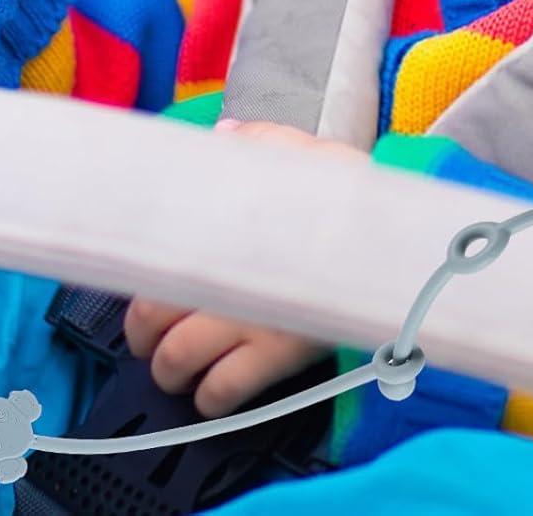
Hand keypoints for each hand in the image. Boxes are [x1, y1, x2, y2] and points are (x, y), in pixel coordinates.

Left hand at [124, 121, 366, 416]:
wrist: (394, 239)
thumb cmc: (349, 192)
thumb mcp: (306, 152)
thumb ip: (260, 141)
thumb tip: (224, 134)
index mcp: (223, 223)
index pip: (155, 252)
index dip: (138, 273)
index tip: (138, 278)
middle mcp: (224, 273)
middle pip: (152, 313)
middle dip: (141, 332)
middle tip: (147, 334)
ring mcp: (248, 316)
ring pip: (176, 356)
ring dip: (166, 370)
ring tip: (172, 369)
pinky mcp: (277, 354)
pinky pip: (224, 389)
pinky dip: (209, 398)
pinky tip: (210, 395)